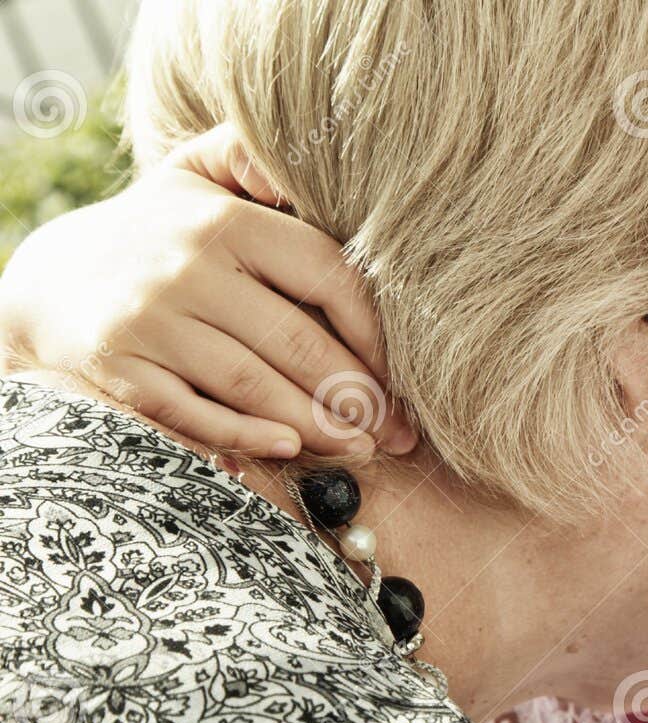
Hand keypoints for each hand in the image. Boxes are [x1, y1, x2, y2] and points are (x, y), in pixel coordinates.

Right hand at [0, 125, 413, 457]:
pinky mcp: (121, 368)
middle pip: (294, 340)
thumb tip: (297, 166)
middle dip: (356, 394)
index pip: (326, 276)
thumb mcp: (199, 176)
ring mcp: (150, 321)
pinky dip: (244, 437)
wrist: (54, 280)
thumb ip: (252, 158)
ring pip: (251, 383)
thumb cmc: (159, 232)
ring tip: (362, 448)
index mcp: (225, 221)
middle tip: (397, 432)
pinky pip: (193, 413)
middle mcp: (186, 267)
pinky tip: (289, 449)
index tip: (405, 372)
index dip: (374, 332)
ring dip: (316, 424)